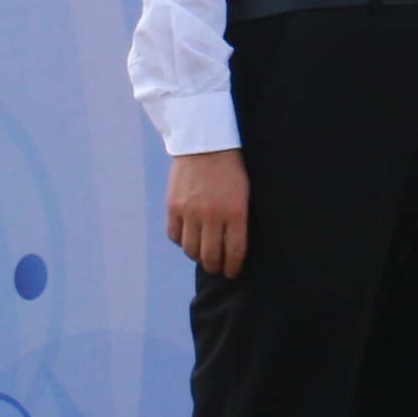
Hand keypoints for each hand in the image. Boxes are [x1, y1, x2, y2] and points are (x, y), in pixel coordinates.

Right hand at [165, 149, 248, 277]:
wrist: (205, 143)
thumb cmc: (231, 167)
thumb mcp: (244, 192)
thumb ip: (239, 218)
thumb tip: (234, 245)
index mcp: (235, 212)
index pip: (235, 251)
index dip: (233, 266)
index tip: (232, 272)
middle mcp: (212, 216)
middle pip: (211, 256)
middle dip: (215, 267)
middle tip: (217, 269)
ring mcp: (190, 212)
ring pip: (191, 249)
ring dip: (197, 257)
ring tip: (202, 256)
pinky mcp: (173, 206)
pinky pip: (174, 235)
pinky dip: (181, 242)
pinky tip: (188, 239)